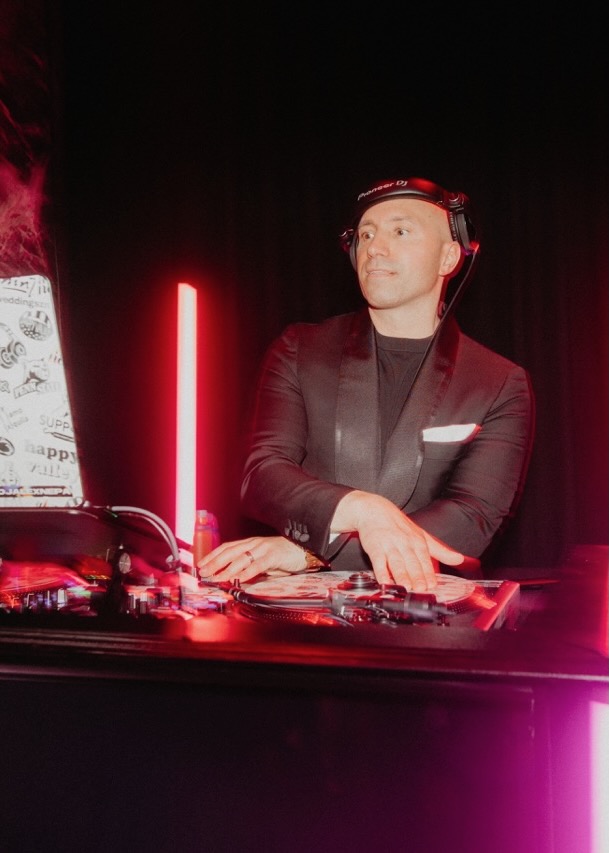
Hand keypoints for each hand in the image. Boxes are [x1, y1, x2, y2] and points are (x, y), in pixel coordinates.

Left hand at [197, 535, 307, 582]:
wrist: (305, 549)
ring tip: (216, 577)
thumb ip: (251, 565)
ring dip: (227, 568)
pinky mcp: (274, 555)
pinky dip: (247, 572)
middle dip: (215, 562)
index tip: (201, 564)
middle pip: (230, 551)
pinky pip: (258, 564)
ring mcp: (264, 548)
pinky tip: (239, 578)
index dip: (213, 554)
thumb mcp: (264, 559)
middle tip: (204, 572)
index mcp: (251, 543)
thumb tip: (235, 576)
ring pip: (241, 558)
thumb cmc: (284, 555)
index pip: (227, 547)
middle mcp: (255, 543)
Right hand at [332, 491, 464, 591]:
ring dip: (401, 576)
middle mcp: (404, 543)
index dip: (428, 574)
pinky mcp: (374, 548)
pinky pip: (378, 562)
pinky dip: (381, 573)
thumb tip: (459, 559)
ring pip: (396, 563)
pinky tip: (384, 582)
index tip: (433, 586)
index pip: (425, 560)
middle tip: (421, 590)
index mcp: (417, 541)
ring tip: (406, 588)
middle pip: (411, 563)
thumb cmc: (399, 525)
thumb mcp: (422, 535)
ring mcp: (389, 545)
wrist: (374, 510)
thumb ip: (440, 550)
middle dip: (417, 577)